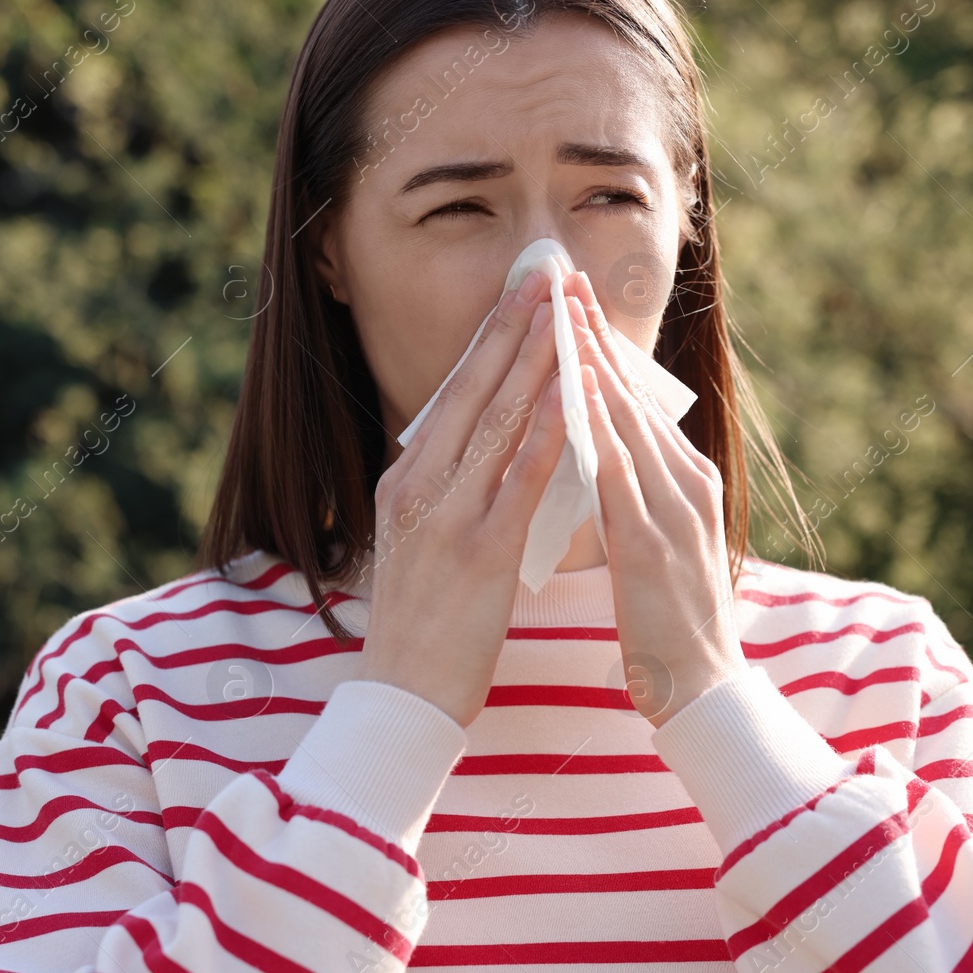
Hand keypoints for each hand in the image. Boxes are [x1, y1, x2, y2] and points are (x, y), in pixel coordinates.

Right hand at [353, 268, 567, 728]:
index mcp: (407, 480)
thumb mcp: (420, 541)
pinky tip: (569, 396)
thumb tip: (484, 448)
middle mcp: (421, 485)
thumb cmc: (422, 625)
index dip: (488, 341)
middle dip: (511, 329)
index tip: (517, 296)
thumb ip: (448, 490)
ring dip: (534, 363)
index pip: (454, 395)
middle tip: (543, 277)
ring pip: (498, 422)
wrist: (403, 696)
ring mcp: (447, 515)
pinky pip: (520, 479)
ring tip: (563, 313)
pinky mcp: (479, 550)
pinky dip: (547, 432)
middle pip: (473, 392)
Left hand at [560, 270, 747, 727]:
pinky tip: (571, 394)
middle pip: (631, 395)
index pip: (633, 400)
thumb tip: (599, 450)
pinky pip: (618, 473)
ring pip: (625, 421)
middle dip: (595, 335)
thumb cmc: (667, 620)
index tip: (571, 299)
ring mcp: (673, 508)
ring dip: (591, 365)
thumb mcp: (651, 539)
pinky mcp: (654, 541)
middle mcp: (683, 481)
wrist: (701, 688)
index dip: (601, 347)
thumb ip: (631, 492)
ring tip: (562, 312)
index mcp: (682, 478)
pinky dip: (594, 428)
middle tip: (564, 278)